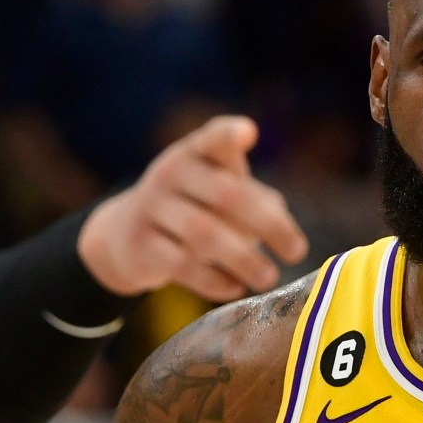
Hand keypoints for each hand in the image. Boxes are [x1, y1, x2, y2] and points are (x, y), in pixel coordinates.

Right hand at [77, 116, 308, 301]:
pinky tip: (236, 288)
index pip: (212, 137)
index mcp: (196, 153)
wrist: (124, 235)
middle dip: (268, 225)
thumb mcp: (218, 191)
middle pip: (226, 194)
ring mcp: (152, 208)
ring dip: (244, 259)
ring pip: (204, 234)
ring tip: (269, 278)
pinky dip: (214, 281)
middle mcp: (171, 173)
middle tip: (298, 252)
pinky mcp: (141, 245)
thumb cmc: (191, 208)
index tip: (248, 134)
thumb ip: (255, 199)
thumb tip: (281, 223)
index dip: (229, 135)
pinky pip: (183, 265)